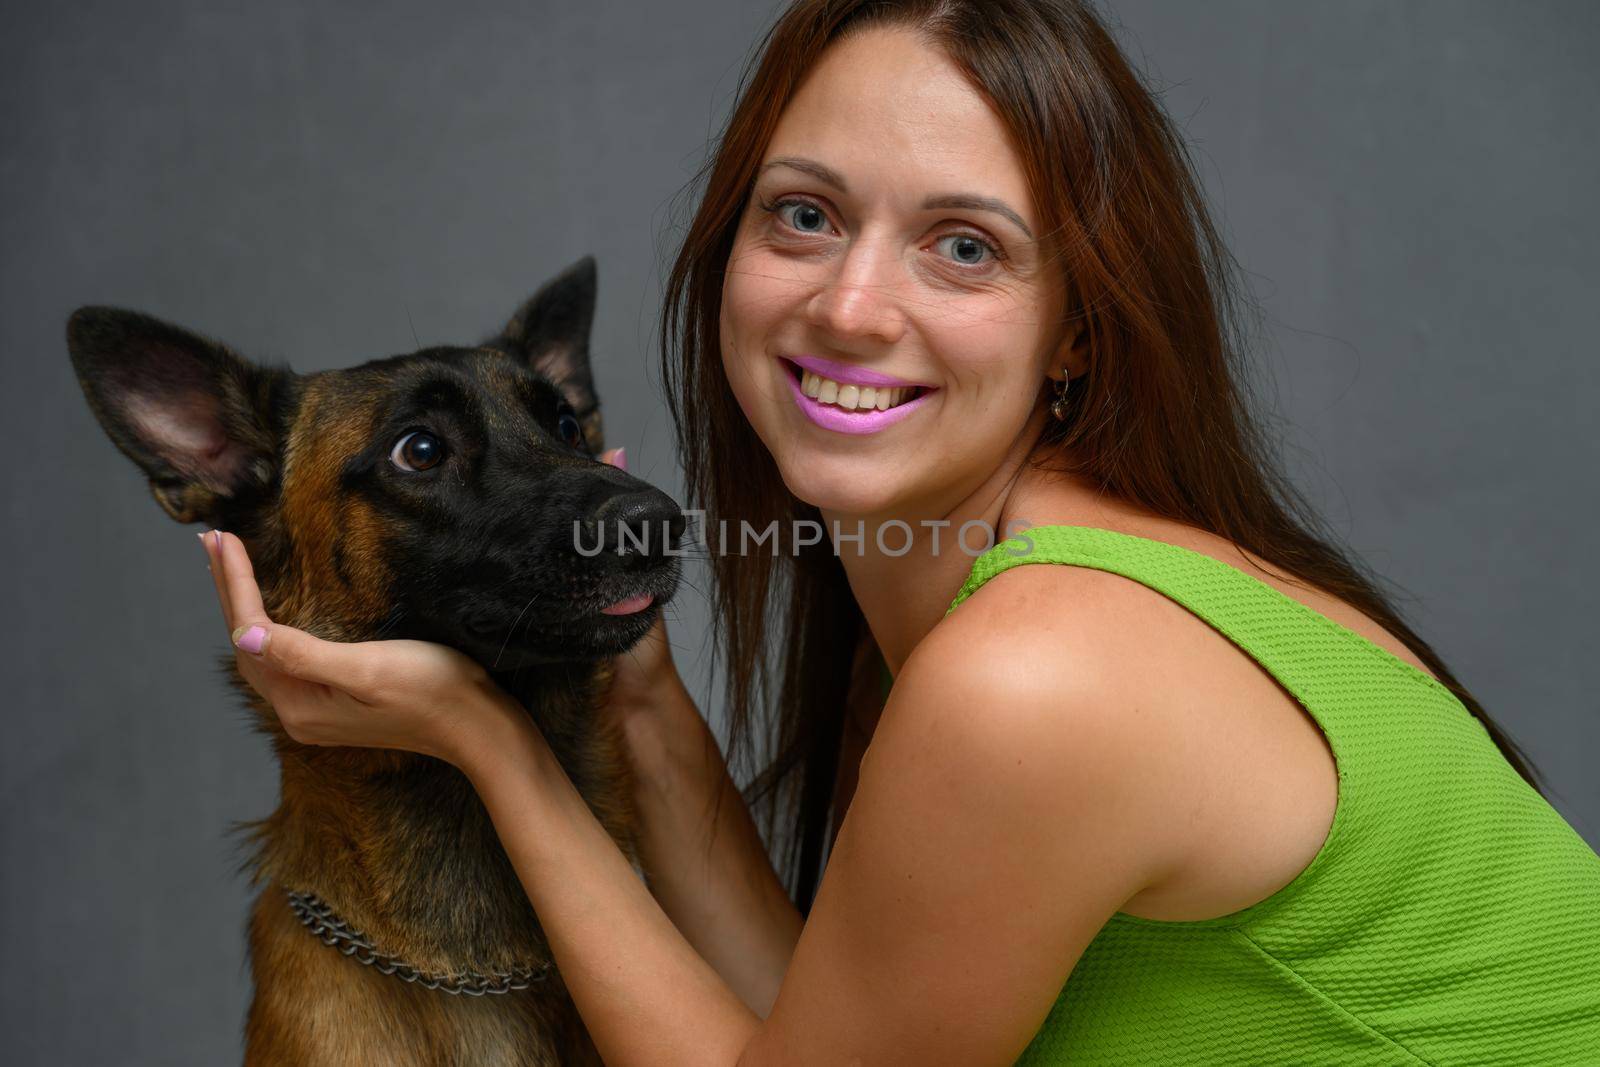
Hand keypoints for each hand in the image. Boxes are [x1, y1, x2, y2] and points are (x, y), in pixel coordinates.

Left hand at [198, 528, 525, 768]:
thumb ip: (302, 654)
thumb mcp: (367, 668)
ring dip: (245, 607)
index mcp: (299, 703)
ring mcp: (318, 711)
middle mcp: (299, 712)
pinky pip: (285, 661)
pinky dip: (269, 627)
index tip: (223, 538)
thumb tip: (244, 635)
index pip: (250, 633)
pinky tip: (270, 614)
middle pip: (248, 643)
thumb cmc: (432, 690)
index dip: (235, 583)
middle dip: (229, 591)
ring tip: (230, 568)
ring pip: (263, 652)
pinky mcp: (337, 704)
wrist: (478, 726)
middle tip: (212, 540)